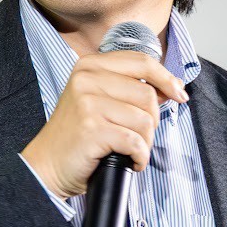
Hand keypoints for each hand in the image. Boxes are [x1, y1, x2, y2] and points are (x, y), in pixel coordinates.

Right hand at [22, 50, 186, 198]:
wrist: (47, 164)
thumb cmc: (78, 135)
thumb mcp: (100, 100)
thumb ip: (130, 88)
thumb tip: (173, 86)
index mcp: (90, 65)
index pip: (142, 61)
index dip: (166, 79)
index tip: (179, 95)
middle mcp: (87, 78)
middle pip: (148, 94)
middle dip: (153, 121)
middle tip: (139, 137)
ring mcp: (88, 103)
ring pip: (145, 120)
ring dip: (145, 142)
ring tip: (131, 150)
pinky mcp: (92, 128)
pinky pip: (135, 142)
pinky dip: (139, 157)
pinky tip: (130, 161)